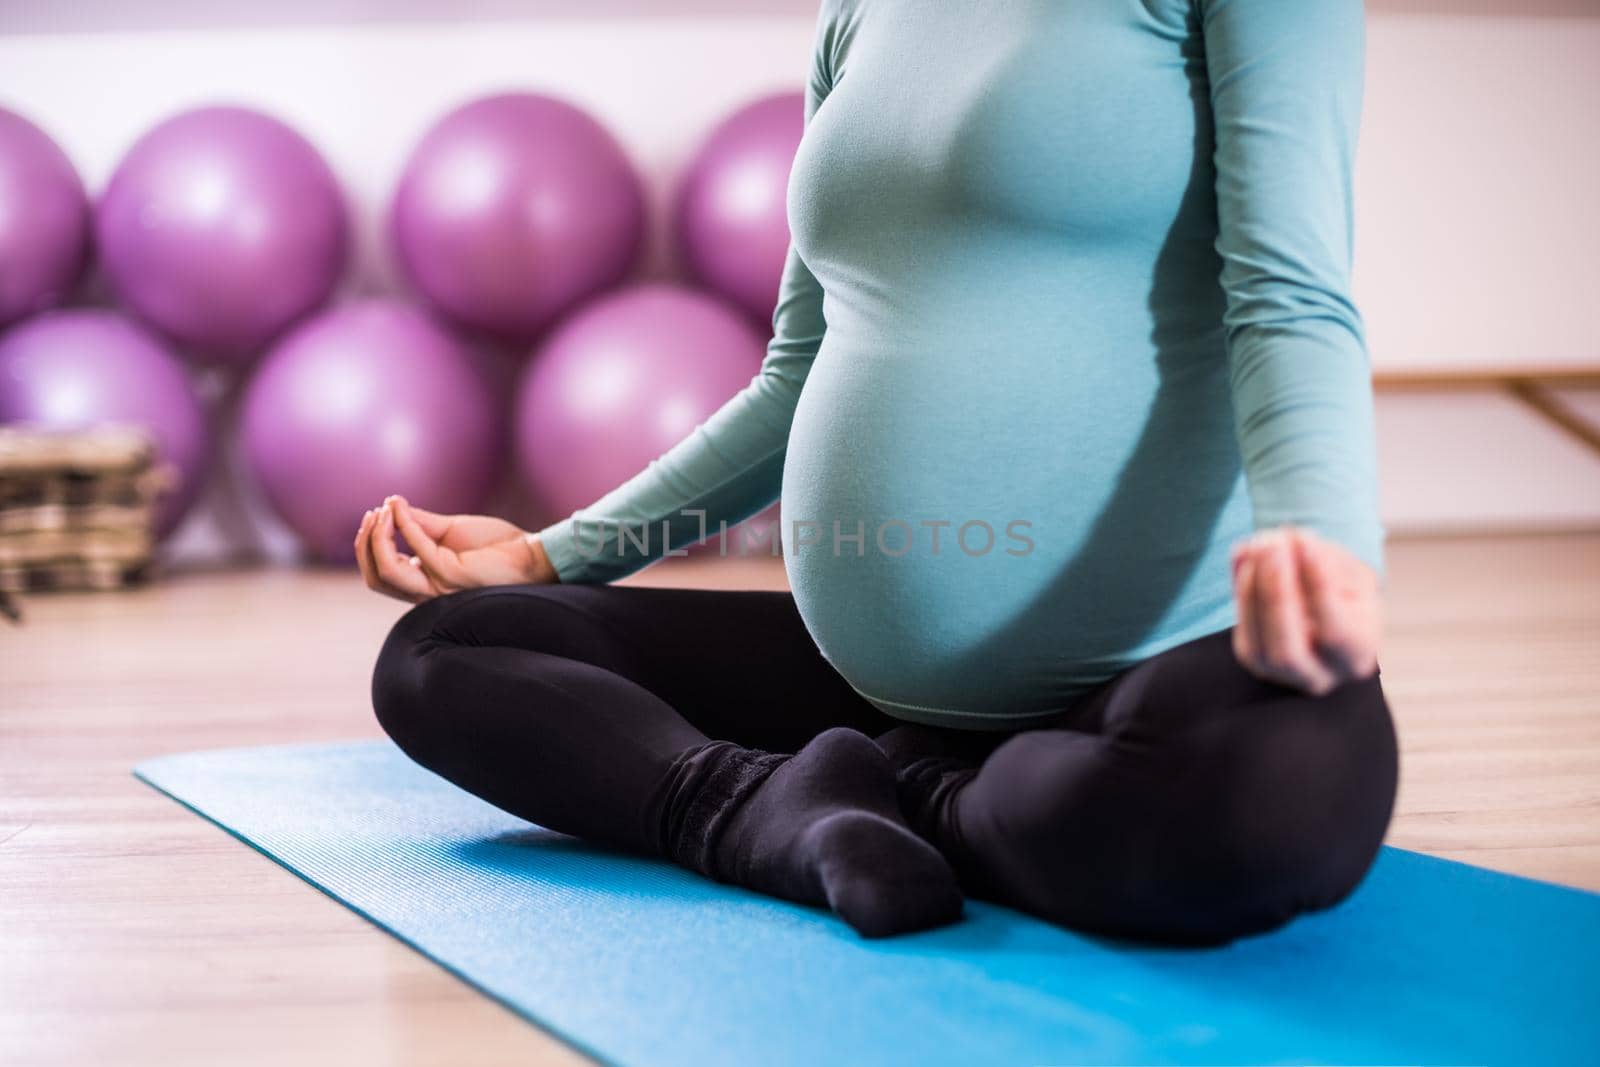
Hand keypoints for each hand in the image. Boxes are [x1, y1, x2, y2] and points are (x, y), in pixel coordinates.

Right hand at [354, 495, 557, 603]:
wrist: (530, 555)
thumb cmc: (495, 546)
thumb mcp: (450, 529)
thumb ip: (420, 523)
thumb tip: (391, 507)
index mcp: (424, 581)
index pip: (380, 574)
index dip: (369, 545)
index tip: (376, 514)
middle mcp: (427, 590)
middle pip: (376, 577)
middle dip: (366, 544)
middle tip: (373, 514)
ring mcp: (437, 586)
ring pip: (387, 571)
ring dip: (377, 538)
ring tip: (383, 510)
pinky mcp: (451, 575)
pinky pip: (417, 549)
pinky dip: (405, 525)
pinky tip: (401, 508)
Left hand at [1230, 525, 1382, 696]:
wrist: (1331, 614)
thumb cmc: (1345, 589)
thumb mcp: (1349, 571)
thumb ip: (1322, 558)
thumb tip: (1285, 542)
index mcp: (1358, 653)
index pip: (1335, 630)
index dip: (1318, 584)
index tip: (1304, 540)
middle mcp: (1321, 676)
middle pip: (1289, 651)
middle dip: (1276, 593)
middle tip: (1272, 543)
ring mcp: (1284, 675)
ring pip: (1258, 649)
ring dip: (1252, 592)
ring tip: (1258, 545)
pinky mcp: (1257, 663)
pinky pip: (1243, 637)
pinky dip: (1241, 596)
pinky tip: (1245, 559)